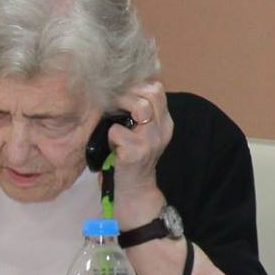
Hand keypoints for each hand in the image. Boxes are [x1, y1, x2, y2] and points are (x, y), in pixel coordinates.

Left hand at [108, 81, 173, 220]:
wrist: (135, 190)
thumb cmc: (132, 157)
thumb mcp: (142, 133)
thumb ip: (139, 113)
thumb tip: (120, 86)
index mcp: (165, 122)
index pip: (157, 88)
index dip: (137, 85)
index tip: (122, 93)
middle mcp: (163, 129)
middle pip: (151, 92)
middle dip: (128, 92)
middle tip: (114, 102)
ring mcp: (151, 140)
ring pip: (139, 106)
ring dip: (120, 109)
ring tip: (112, 119)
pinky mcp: (137, 152)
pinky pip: (117, 131)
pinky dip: (109, 135)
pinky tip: (111, 145)